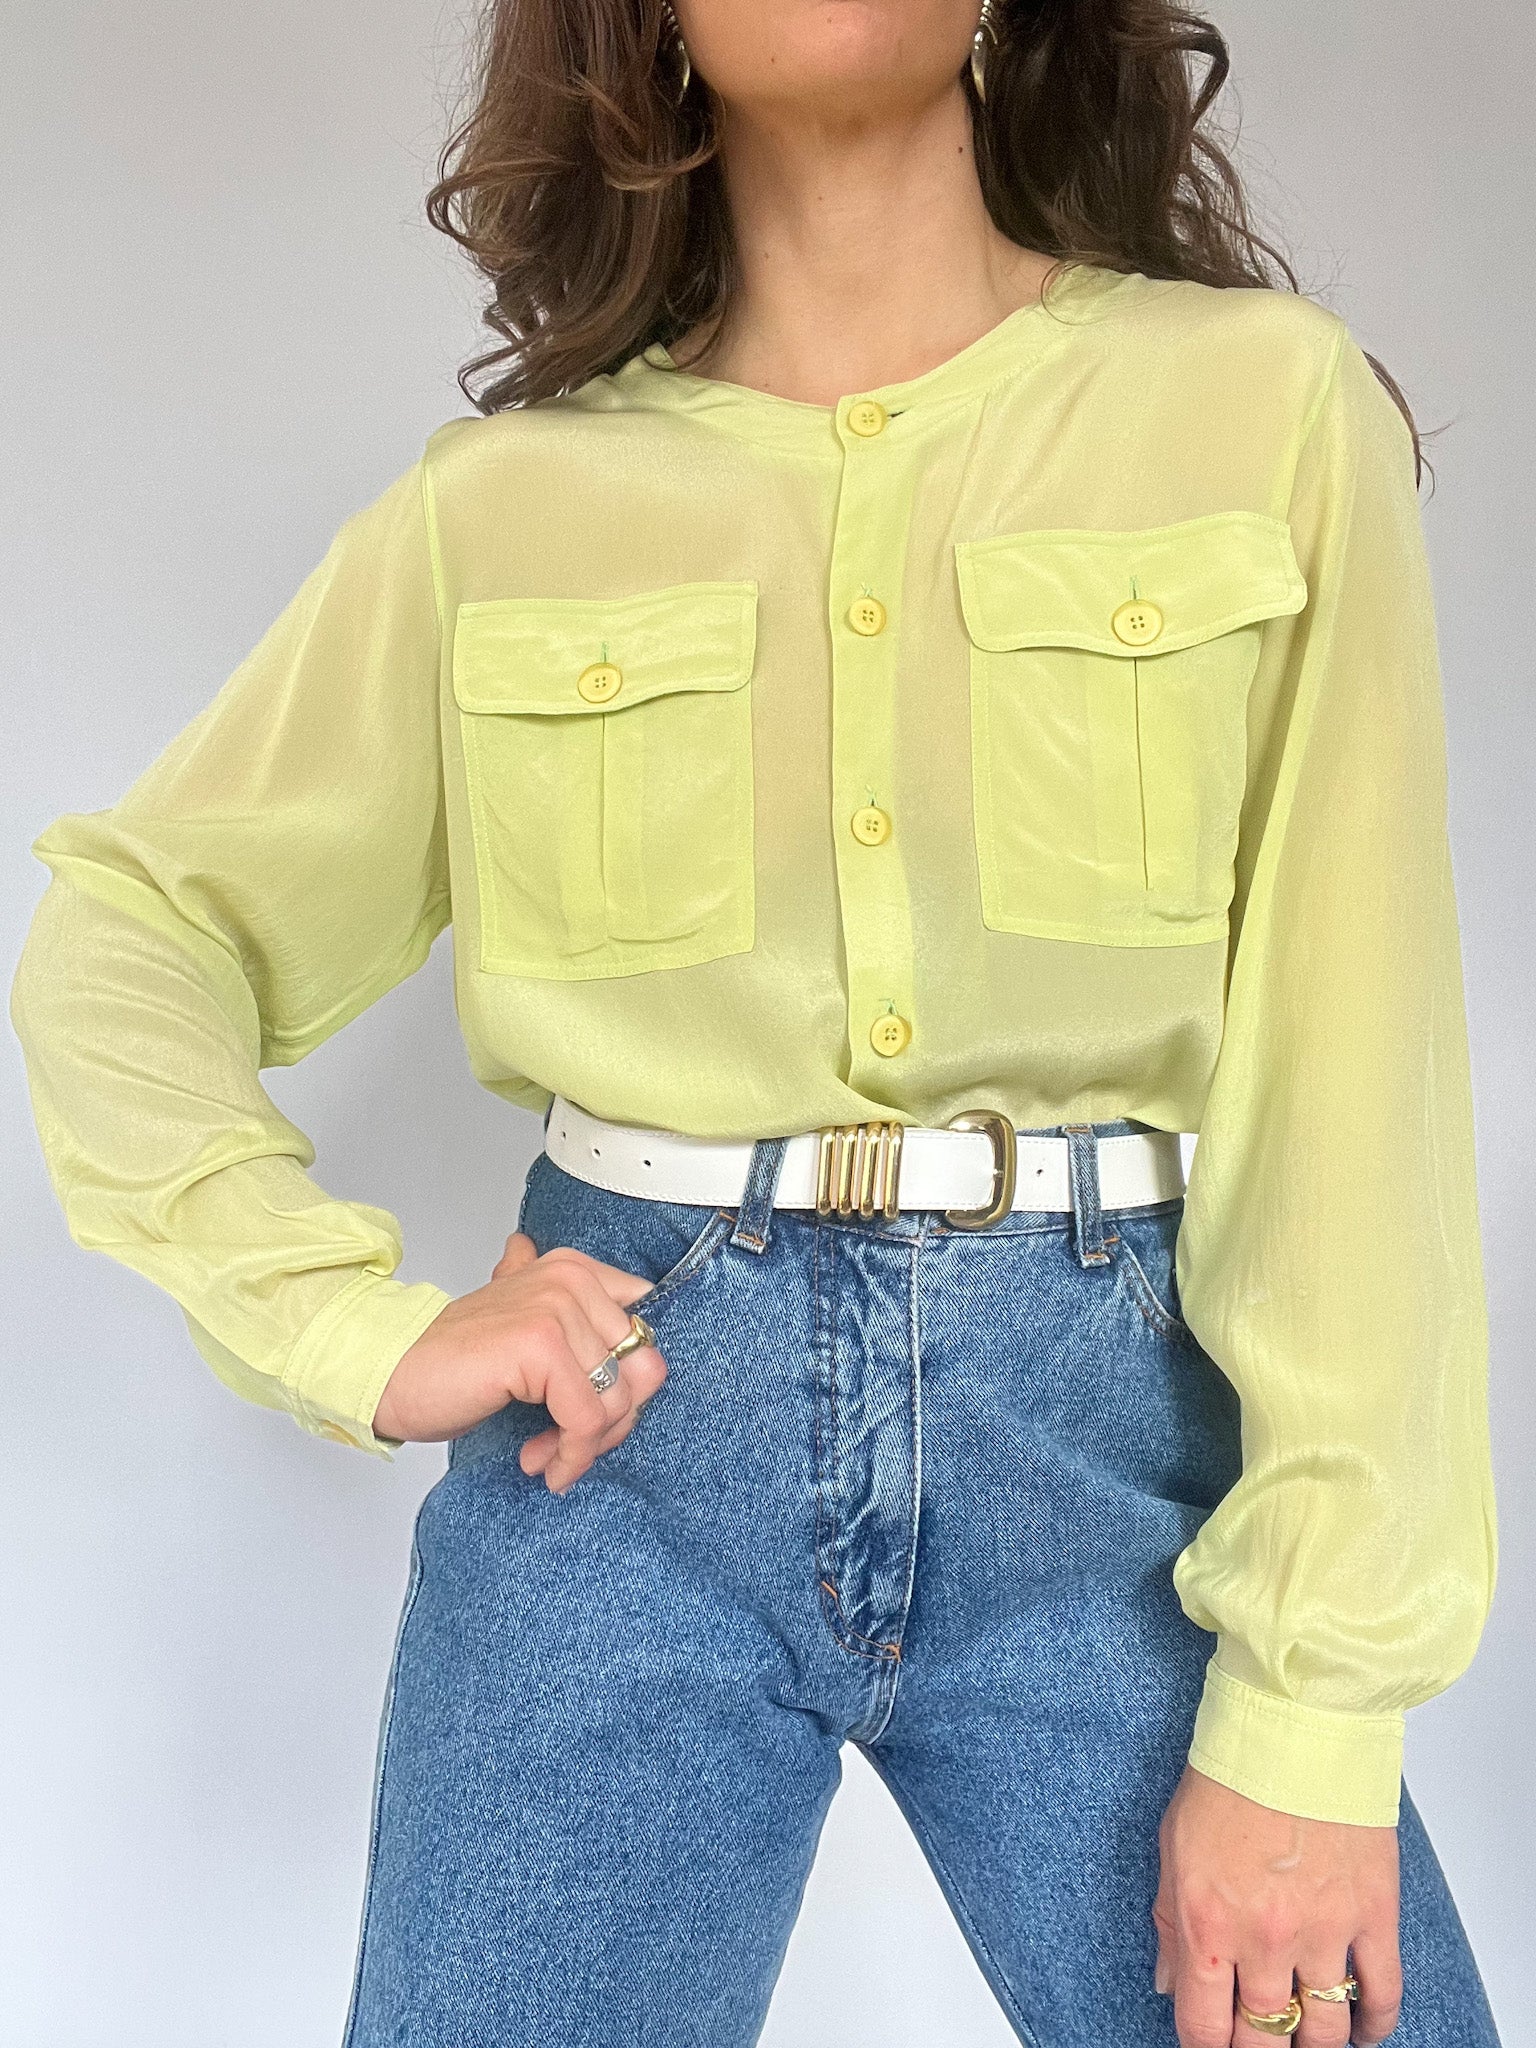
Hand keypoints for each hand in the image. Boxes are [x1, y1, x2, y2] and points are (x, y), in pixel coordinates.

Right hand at [371, 1231, 666, 1491]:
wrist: (388, 1370)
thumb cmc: (452, 1360)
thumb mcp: (522, 1329)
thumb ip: (572, 1321)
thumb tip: (634, 1327)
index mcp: (574, 1270)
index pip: (647, 1332)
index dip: (629, 1386)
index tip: (595, 1416)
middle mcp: (571, 1280)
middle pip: (644, 1369)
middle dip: (613, 1422)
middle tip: (569, 1444)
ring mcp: (558, 1308)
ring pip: (620, 1399)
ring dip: (585, 1445)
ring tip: (545, 1455)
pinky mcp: (542, 1346)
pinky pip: (587, 1419)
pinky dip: (570, 1455)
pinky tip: (541, 1464)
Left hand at [1153, 1765, 1400, 2046]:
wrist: (1294, 1730)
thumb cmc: (1230, 1777)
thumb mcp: (1173, 1846)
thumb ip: (1169, 1921)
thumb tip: (1166, 1980)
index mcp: (1209, 1923)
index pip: (1202, 2025)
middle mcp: (1266, 1939)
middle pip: (1263, 2038)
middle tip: (1255, 2044)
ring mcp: (1324, 1932)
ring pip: (1322, 2029)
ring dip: (1312, 2044)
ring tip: (1304, 2041)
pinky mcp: (1373, 1916)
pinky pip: (1381, 1994)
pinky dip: (1372, 2023)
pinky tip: (1360, 2030)